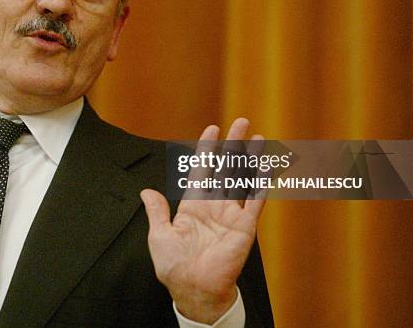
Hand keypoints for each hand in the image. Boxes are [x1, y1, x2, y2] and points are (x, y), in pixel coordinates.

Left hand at [140, 118, 264, 323]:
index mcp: (193, 204)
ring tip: (259, 138)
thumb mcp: (159, 234)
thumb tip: (146, 191)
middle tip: (242, 122)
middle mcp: (214, 205)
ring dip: (251, 157)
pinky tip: (266, 165)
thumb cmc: (174, 266)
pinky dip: (261, 183)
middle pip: (226, 167)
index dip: (207, 149)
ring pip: (243, 178)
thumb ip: (156, 211)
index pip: (201, 169)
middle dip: (234, 144)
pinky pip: (255, 201)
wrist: (192, 290)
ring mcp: (231, 214)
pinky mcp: (244, 226)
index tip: (212, 129)